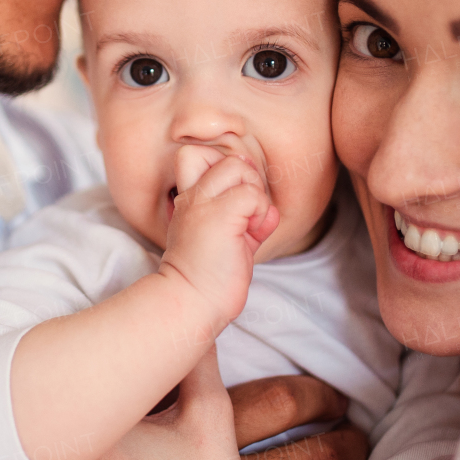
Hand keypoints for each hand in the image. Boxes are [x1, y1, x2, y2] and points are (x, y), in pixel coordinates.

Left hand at [0, 349, 266, 459]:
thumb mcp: (211, 425)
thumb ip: (195, 365)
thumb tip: (189, 324)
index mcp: (93, 431)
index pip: (50, 383)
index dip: (51, 375)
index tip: (62, 374)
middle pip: (11, 425)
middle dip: (24, 416)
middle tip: (44, 412)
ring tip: (26, 453)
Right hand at [161, 146, 278, 323]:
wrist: (193, 304)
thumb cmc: (210, 278)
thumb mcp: (228, 238)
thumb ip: (246, 216)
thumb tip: (270, 207)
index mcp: (189, 201)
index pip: (198, 156)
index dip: (224, 169)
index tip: (234, 200)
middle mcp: (192, 197)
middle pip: (224, 156)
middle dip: (247, 178)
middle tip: (247, 211)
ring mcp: (203, 204)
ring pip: (239, 166)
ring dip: (255, 194)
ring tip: (249, 224)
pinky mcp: (221, 216)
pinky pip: (254, 195)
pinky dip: (261, 213)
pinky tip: (253, 234)